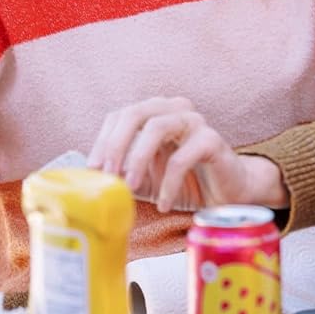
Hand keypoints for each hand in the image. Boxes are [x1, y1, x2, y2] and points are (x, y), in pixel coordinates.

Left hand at [88, 97, 287, 212]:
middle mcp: (173, 109)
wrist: (228, 194)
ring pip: (157, 127)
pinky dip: (168, 182)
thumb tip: (87, 181)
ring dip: (138, 159)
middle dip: (115, 145)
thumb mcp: (145, 180)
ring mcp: (194, 121)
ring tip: (131, 187)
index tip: (93, 170)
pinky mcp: (213, 140)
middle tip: (107, 175)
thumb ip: (120, 175)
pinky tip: (164, 203)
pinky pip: (183, 157)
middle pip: (135, 113)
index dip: (102, 142)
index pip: (119, 116)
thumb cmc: (184, 183)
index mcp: (154, 113)